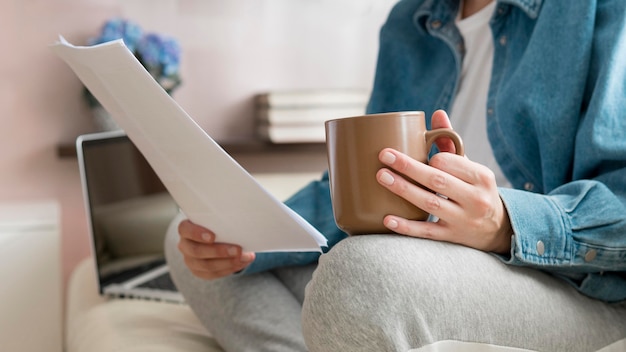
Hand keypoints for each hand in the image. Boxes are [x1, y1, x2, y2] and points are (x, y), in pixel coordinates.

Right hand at [177, 220, 255, 279]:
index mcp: (186, 229)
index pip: (185, 230)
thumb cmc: (215, 224)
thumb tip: (240, 223)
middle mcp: (185, 245)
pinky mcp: (199, 272)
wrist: (215, 237)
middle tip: (238, 250)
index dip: (197, 234)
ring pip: (206, 265)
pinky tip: (241, 263)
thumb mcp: (215, 219)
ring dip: (228, 262)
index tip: (212, 237)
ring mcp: (190, 260)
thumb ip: (221, 220)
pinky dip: (229, 269)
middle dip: (219, 252)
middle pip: (197, 251)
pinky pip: (213, 274)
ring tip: (245, 258)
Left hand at [375, 110, 511, 252]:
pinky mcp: (452, 237)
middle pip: (437, 180)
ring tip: (381, 177)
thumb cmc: (476, 190)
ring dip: (403, 190)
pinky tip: (387, 219)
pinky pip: (426, 232)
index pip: (450, 162)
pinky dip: (406, 226)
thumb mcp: (471, 167)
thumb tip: (437, 113)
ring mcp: (463, 220)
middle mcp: (475, 199)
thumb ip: (452, 142)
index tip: (411, 153)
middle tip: (383, 156)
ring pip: (429, 203)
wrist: (498, 230)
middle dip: (408, 167)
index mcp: (481, 176)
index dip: (428, 157)